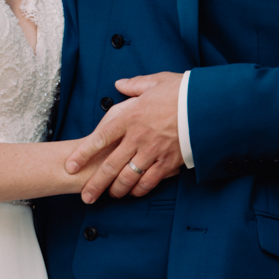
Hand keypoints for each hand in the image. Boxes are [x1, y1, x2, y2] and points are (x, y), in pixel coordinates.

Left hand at [66, 72, 185, 201]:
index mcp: (129, 116)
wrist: (208, 105)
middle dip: (95, 184)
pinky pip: (150, 181)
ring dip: (116, 190)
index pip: (99, 139)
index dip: (82, 154)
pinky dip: (140, 189)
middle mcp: (137, 137)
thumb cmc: (183, 92)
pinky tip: (134, 192)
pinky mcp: (169, 162)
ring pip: (128, 178)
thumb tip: (120, 84)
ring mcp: (153, 152)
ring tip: (109, 196)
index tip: (70, 166)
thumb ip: (134, 85)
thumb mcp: (155, 81)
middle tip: (86, 196)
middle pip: (109, 166)